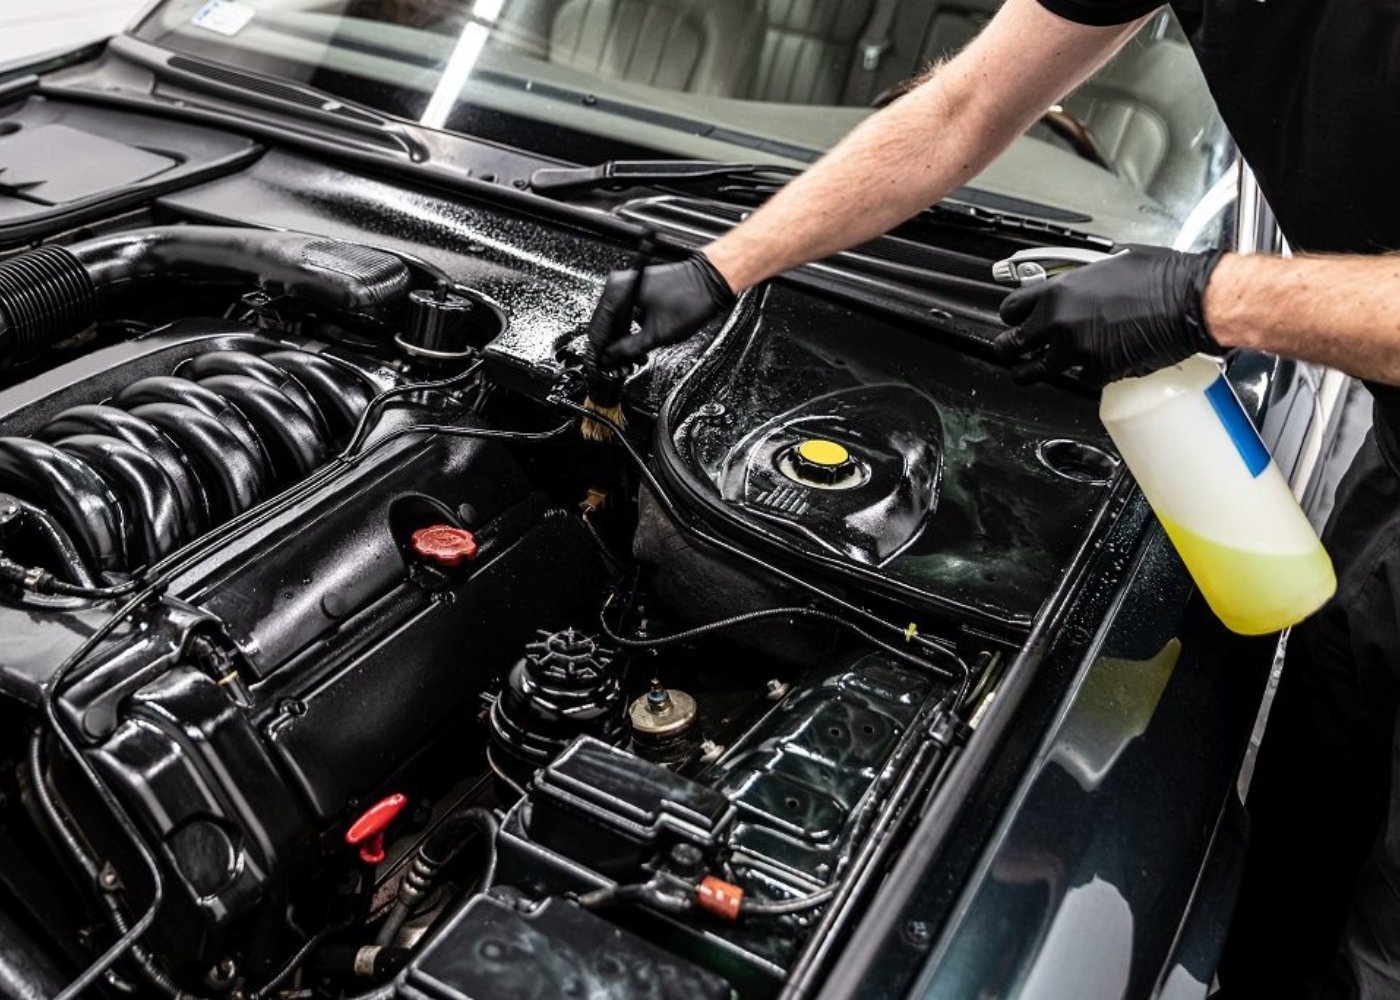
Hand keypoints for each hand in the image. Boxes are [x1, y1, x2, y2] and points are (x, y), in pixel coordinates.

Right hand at [597, 253, 735, 366]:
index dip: (598, 352)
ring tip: (627, 359)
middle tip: (614, 367)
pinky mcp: (636, 289)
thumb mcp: (656, 334)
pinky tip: (634, 345)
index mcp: (617, 292)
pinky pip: (624, 313)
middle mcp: (618, 284)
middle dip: (608, 348)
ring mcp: (627, 285)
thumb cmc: (690, 298)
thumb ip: (628, 349)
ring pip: (613, 319)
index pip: (597, 329)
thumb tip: (611, 358)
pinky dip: (627, 329)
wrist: (709, 281)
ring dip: (619, 340)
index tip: (598, 367)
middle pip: (603, 324)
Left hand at [993, 246, 1223, 386]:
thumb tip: (1077, 284)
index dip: (1010, 317)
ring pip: (1034, 371)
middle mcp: (1059, 322)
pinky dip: (1084, 374)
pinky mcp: (1097, 373)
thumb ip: (1082, 280)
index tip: (1012, 322)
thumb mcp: (1109, 264)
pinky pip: (1079, 379)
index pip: (1011, 309)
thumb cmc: (1161, 278)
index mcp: (1059, 291)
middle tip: (1012, 351)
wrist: (1189, 303)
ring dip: (1031, 370)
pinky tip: (1092, 363)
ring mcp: (1075, 351)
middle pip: (1011, 345)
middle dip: (1009, 349)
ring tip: (1029, 371)